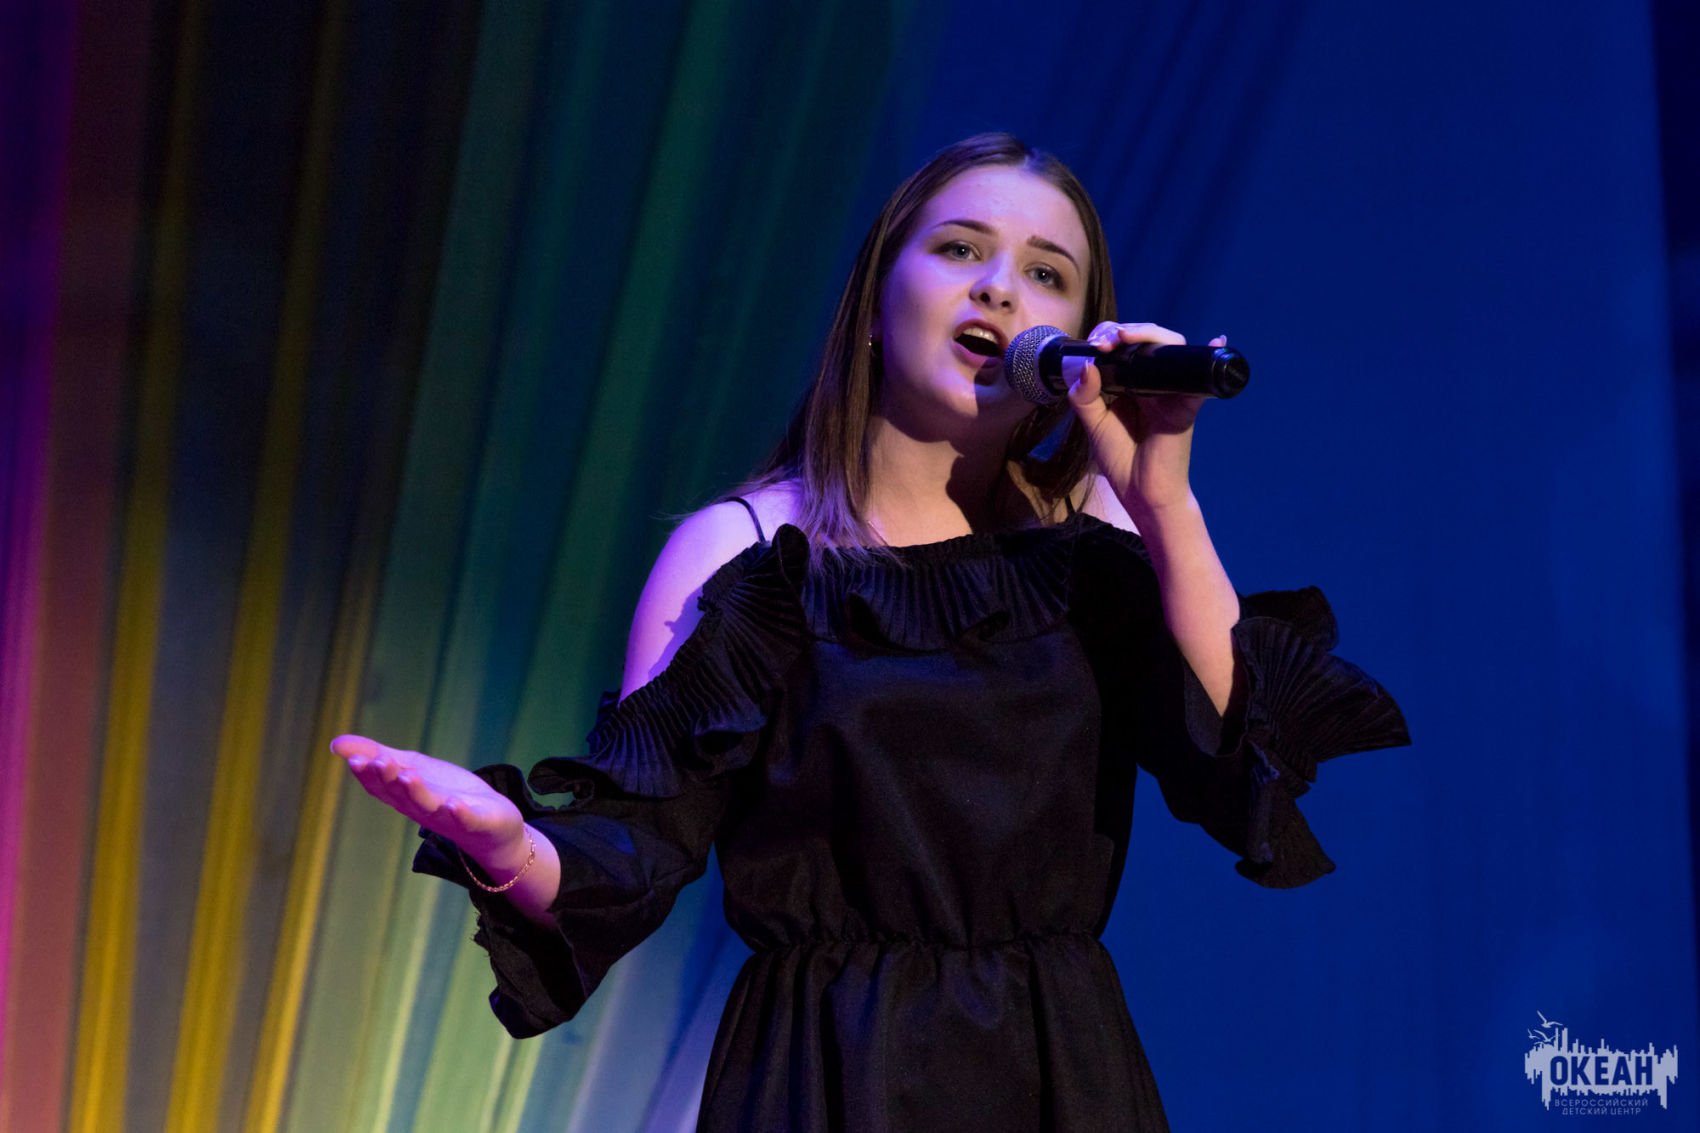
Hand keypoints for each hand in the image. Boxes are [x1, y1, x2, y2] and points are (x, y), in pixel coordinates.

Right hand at [331, 734, 525, 864]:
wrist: (492, 827)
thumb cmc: (447, 794)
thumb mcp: (412, 768)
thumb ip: (378, 755)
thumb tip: (334, 744)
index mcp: (404, 797)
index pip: (381, 786)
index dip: (368, 774)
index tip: (354, 759)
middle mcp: (422, 809)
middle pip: (401, 795)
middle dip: (389, 779)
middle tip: (378, 762)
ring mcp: (449, 818)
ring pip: (429, 806)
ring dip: (417, 792)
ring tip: (408, 776)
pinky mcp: (477, 822)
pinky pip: (466, 820)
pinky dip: (460, 813)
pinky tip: (454, 804)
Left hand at [1064, 322, 1227, 515]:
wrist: (1142, 493)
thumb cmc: (1121, 460)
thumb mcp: (1094, 425)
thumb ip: (1085, 396)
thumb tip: (1086, 364)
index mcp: (1128, 384)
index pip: (1123, 348)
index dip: (1109, 337)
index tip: (1095, 343)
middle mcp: (1152, 382)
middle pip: (1148, 342)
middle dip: (1128, 331)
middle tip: (1108, 340)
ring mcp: (1172, 390)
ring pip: (1171, 350)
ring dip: (1152, 336)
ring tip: (1127, 337)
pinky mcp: (1187, 404)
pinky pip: (1200, 378)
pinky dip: (1211, 355)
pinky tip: (1217, 341)